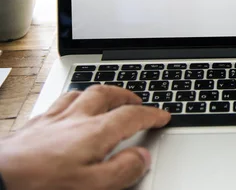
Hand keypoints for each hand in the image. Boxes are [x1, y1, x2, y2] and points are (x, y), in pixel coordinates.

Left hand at [0, 85, 170, 189]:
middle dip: (126, 96)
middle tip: (137, 102)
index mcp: (94, 132)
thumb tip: (142, 157)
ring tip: (108, 99)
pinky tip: (70, 108)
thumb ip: (122, 170)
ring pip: (82, 93)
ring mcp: (52, 118)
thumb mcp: (91, 186)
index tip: (163, 116)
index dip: (152, 115)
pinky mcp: (34, 124)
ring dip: (101, 93)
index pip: (132, 116)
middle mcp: (75, 118)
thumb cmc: (40, 185)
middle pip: (106, 94)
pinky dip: (74, 100)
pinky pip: (60, 101)